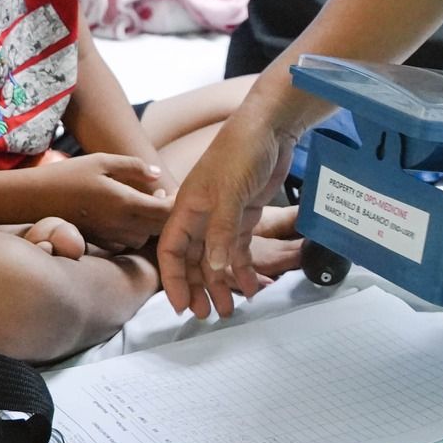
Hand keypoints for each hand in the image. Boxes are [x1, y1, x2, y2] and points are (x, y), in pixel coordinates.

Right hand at [50, 153, 170, 250]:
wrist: (35, 198)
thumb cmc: (69, 175)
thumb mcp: (102, 161)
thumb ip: (133, 167)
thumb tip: (158, 175)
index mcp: (124, 202)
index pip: (165, 212)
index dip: (174, 203)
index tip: (169, 190)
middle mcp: (119, 224)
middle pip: (157, 228)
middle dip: (164, 214)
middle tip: (160, 196)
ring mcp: (109, 236)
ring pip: (142, 238)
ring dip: (149, 225)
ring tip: (143, 206)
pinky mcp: (98, 241)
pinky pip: (125, 243)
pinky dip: (132, 233)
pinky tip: (125, 217)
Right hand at [157, 108, 294, 318]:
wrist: (270, 126)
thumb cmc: (241, 150)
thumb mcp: (228, 192)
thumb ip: (220, 231)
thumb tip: (213, 268)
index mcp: (187, 207)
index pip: (171, 250)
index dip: (173, 280)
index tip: (181, 306)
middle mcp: (201, 214)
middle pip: (192, 260)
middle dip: (198, 289)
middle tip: (208, 315)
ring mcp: (223, 215)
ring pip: (216, 258)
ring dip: (221, 284)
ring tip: (228, 310)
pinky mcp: (244, 214)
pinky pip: (239, 249)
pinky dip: (244, 269)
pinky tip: (251, 287)